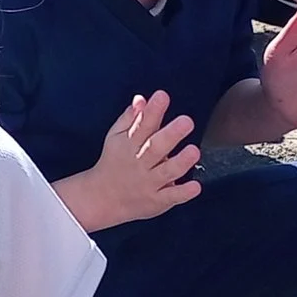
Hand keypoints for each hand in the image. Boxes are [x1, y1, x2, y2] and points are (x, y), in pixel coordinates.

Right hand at [55, 91, 198, 232]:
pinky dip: (182, 193)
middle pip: (155, 147)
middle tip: (186, 121)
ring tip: (193, 151)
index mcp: (130, 144)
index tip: (162, 96)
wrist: (101, 198)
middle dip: (171, 134)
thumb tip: (142, 98)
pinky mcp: (156, 201)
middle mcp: (140, 163)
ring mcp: (148, 183)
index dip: (153, 111)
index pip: (142, 125)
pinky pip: (170, 197)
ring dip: (180, 162)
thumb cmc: (114, 162)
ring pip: (166, 172)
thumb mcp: (116, 137)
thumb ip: (130, 118)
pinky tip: (195, 186)